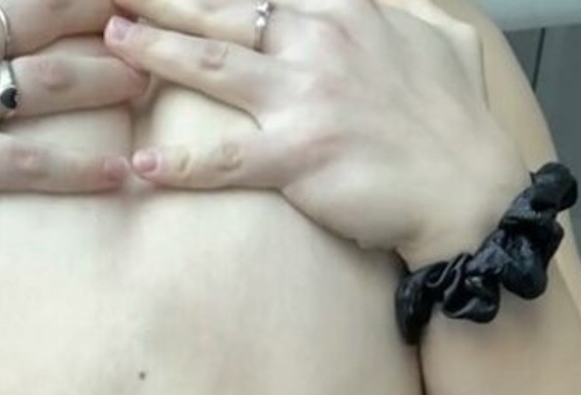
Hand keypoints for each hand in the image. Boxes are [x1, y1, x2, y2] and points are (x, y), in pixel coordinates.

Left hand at [101, 0, 528, 262]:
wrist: (470, 190)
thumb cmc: (457, 122)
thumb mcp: (439, 40)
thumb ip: (401, 14)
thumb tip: (390, 4)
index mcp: (348, 10)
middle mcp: (320, 41)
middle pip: (226, 10)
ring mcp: (306, 98)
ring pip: (213, 67)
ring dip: (156, 51)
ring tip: (111, 41)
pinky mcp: (298, 158)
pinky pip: (225, 160)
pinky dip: (180, 164)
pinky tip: (140, 164)